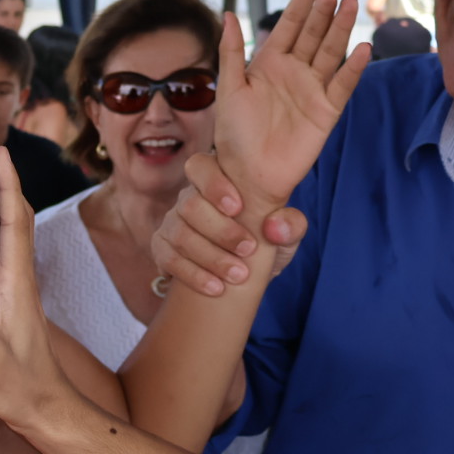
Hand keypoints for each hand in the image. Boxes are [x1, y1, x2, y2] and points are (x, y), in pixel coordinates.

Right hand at [0, 147, 75, 435]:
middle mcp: (18, 280)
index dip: (7, 186)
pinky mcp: (5, 302)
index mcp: (16, 285)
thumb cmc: (23, 391)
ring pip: (8, 234)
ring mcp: (13, 290)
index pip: (14, 224)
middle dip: (2, 182)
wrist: (49, 414)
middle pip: (15, 219)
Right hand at [153, 154, 308, 297]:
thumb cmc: (264, 244)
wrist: (243, 276)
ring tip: (238, 275)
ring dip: (210, 257)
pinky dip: (192, 274)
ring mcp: (172, 222)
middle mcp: (188, 198)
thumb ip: (291, 225)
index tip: (238, 208)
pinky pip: (167, 258)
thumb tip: (275, 225)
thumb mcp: (286, 236)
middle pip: (190, 205)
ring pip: (180, 234)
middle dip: (220, 230)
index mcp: (216, 181)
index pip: (200, 166)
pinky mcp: (161, 247)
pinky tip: (215, 287)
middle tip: (248, 249)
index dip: (214, 184)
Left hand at [211, 0, 368, 215]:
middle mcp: (294, 71)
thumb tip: (228, 13)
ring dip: (341, 30)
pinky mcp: (327, 111)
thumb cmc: (233, 135)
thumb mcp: (228, 89)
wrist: (247, 174)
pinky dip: (354, 67)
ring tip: (351, 5)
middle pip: (313, 33)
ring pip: (330, 52)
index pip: (289, 22)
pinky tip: (364, 47)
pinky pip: (343, 84)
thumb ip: (231, 52)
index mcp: (268, 62)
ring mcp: (312, 89)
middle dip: (324, 10)